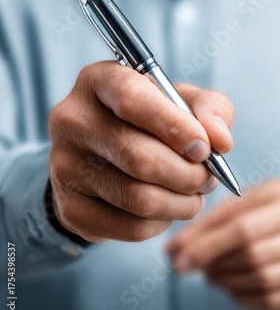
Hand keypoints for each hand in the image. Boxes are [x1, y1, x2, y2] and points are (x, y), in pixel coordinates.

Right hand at [48, 61, 233, 242]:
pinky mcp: (70, 207)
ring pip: (138, 198)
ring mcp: (64, 165)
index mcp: (98, 81)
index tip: (204, 148)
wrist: (102, 156)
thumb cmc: (148, 121)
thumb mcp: (181, 101)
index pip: (132, 99)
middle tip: (206, 178)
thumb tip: (219, 140)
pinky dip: (160, 223)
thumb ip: (209, 109)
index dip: (175, 127)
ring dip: (181, 203)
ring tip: (193, 194)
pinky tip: (166, 208)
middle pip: (138, 157)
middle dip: (187, 174)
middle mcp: (72, 120)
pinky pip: (129, 227)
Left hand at [166, 180, 279, 309]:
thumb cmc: (272, 208)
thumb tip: (179, 244)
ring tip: (207, 272)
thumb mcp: (250, 198)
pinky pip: (268, 297)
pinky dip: (241, 295)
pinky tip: (230, 285)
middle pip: (249, 252)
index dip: (202, 241)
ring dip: (223, 277)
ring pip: (258, 276)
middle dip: (209, 259)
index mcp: (277, 197)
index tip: (172, 251)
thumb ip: (221, 215)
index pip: (238, 223)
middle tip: (183, 263)